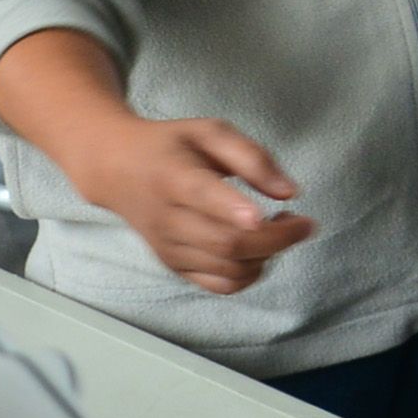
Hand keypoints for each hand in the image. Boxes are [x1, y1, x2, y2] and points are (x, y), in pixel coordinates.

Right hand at [67, 114, 316, 294]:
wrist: (115, 169)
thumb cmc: (170, 146)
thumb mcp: (209, 132)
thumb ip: (251, 156)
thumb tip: (290, 192)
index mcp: (173, 176)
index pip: (202, 196)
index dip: (233, 209)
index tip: (262, 215)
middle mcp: (167, 218)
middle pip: (227, 243)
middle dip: (277, 238)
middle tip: (302, 223)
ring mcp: (168, 248)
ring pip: (229, 269)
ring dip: (268, 255)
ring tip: (280, 229)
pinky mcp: (174, 266)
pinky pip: (220, 285)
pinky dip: (250, 273)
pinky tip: (259, 250)